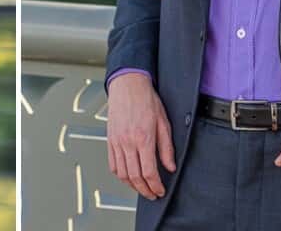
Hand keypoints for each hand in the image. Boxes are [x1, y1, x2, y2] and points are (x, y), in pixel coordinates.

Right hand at [106, 72, 175, 199]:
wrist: (127, 86)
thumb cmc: (146, 100)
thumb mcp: (164, 123)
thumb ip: (166, 148)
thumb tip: (170, 166)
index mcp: (143, 138)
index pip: (148, 172)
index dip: (155, 186)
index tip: (160, 190)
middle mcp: (127, 142)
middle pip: (134, 176)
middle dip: (144, 190)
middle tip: (152, 194)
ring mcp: (116, 141)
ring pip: (121, 173)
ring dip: (131, 185)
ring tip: (141, 188)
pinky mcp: (110, 139)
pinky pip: (112, 163)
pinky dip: (119, 175)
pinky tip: (127, 176)